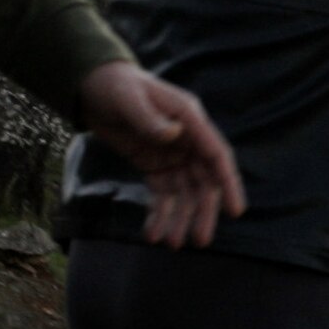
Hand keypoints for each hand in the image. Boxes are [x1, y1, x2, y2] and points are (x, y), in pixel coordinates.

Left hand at [76, 61, 246, 248]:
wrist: (93, 86)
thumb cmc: (116, 87)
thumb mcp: (131, 99)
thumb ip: (151, 119)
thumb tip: (174, 135)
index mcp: (191, 120)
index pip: (216, 155)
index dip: (229, 183)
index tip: (236, 211)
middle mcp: (188, 140)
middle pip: (203, 181)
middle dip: (202, 211)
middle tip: (199, 240)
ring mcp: (172, 154)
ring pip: (184, 192)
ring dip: (179, 217)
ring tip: (170, 243)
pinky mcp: (155, 164)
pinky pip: (163, 193)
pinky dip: (159, 213)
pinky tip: (152, 232)